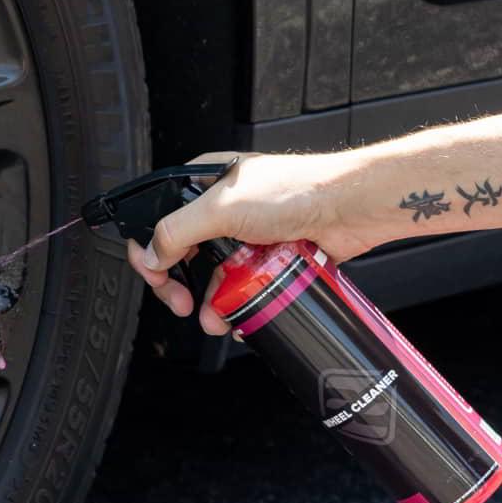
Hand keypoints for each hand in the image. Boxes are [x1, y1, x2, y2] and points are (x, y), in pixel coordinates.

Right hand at [127, 150, 382, 335]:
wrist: (351, 208)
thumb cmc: (298, 189)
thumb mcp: (221, 207)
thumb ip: (176, 231)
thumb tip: (151, 255)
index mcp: (204, 183)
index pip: (159, 218)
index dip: (150, 250)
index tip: (156, 275)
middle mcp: (223, 208)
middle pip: (183, 252)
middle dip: (179, 283)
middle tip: (180, 301)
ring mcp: (247, 233)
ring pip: (214, 275)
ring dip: (210, 301)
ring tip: (213, 319)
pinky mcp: (269, 256)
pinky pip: (244, 285)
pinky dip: (238, 303)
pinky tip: (237, 315)